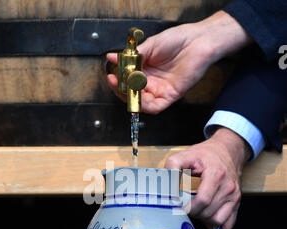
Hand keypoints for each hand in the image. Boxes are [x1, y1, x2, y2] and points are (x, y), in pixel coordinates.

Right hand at [107, 11, 251, 113]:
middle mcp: (151, 82)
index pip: (127, 81)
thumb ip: (132, 56)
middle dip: (121, 90)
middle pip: (131, 93)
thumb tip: (112, 57)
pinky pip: (155, 107)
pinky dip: (145, 105)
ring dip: (130, 98)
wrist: (198, 41)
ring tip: (125, 87)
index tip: (111, 74)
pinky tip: (137, 97)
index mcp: (144, 70)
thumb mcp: (150, 46)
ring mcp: (160, 90)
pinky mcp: (170, 96)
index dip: (118, 80)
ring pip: (141, 103)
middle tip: (115, 81)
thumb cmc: (178, 40)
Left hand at [165, 128, 251, 228]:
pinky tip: (207, 215)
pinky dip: (216, 225)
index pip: (203, 200)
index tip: (179, 205)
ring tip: (196, 209)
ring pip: (217, 221)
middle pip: (208, 212)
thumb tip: (166, 182)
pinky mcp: (237, 203)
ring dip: (204, 219)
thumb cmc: (206, 154)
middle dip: (193, 213)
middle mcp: (228, 187)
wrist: (228, 150)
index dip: (188, 207)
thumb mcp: (187, 154)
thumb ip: (173, 166)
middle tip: (186, 205)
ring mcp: (234, 196)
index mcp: (216, 175)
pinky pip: (228, 224)